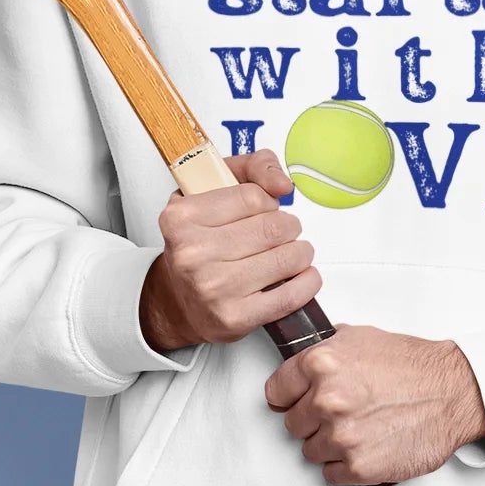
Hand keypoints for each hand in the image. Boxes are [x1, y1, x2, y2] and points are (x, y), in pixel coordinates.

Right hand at [139, 150, 320, 352]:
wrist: (178, 300)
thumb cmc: (199, 243)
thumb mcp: (212, 191)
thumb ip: (252, 168)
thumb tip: (281, 185)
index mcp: (182, 217)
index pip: (254, 197)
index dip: (268, 202)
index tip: (264, 209)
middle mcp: (192, 253)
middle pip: (274, 228)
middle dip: (288, 228)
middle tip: (282, 233)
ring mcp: (213, 288)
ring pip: (287, 259)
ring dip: (300, 254)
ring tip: (290, 254)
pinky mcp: (233, 317)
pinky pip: (289, 296)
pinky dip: (306, 283)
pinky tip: (302, 276)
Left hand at [264, 325, 484, 485]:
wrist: (452, 393)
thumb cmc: (412, 366)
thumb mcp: (360, 338)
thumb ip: (323, 350)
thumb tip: (299, 362)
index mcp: (320, 365)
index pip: (275, 392)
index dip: (290, 396)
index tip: (300, 399)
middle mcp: (326, 401)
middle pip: (292, 424)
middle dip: (313, 420)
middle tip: (341, 413)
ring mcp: (341, 436)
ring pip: (310, 451)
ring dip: (329, 444)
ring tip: (359, 429)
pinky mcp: (358, 467)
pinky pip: (330, 475)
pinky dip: (345, 466)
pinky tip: (366, 447)